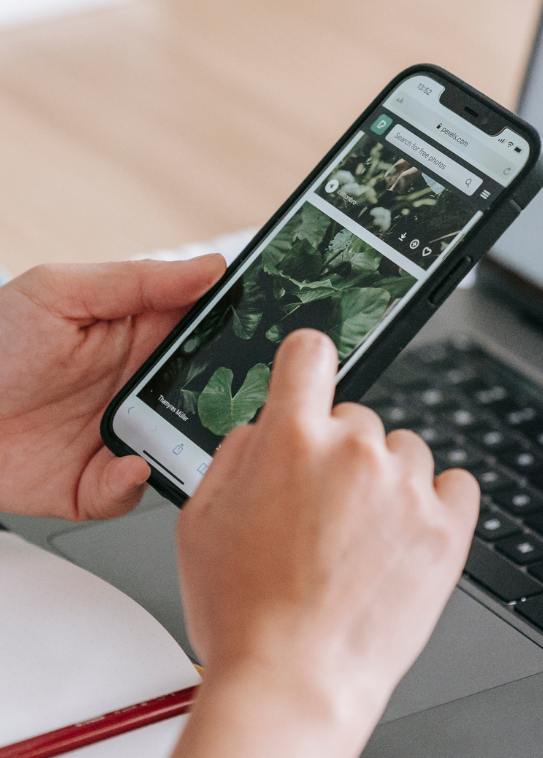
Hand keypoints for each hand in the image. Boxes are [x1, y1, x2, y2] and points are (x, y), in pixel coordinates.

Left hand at [0, 256, 225, 519]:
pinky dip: (135, 482)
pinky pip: (135, 489)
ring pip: (184, 446)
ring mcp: (123, 434)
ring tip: (181, 436)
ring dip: (192, 444)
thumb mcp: (61, 292)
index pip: (209, 330)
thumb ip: (140, 281)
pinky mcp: (96, 481)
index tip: (266, 333)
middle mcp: (141, 386)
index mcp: (142, 334)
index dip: (241, 331)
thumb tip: (213, 267)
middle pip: (209, 393)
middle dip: (230, 397)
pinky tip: (128, 464)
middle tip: (243, 394)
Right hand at [155, 329, 478, 757]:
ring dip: (387, 482)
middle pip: (358, 417)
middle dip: (340, 453)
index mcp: (292, 438)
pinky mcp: (448, 525)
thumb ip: (236, 453)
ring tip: (360, 540)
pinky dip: (437, 503)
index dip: (309, 362)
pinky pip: (456, 484)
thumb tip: (266, 425)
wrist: (294, 683)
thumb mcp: (200, 521)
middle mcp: (356, 450)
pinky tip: (407, 536)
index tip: (313, 373)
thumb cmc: (244, 613)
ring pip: (405, 452)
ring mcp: (407, 487)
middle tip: (322, 512)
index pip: (311, 353)